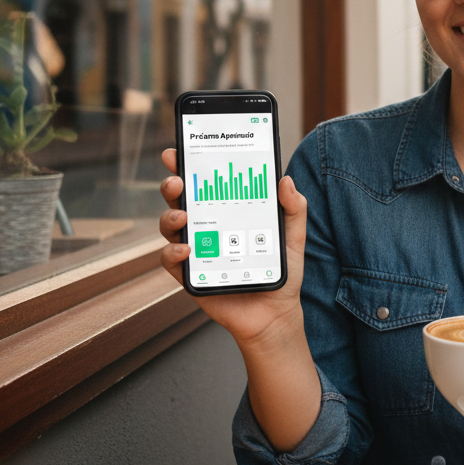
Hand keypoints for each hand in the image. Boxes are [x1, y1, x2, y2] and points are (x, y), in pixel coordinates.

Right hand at [158, 148, 308, 347]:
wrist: (274, 314)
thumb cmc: (278, 272)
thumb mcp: (293, 237)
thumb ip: (293, 209)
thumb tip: (285, 179)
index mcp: (227, 211)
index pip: (204, 183)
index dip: (188, 165)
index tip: (178, 151)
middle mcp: (206, 226)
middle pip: (180, 199)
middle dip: (172, 184)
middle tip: (177, 180)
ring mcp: (196, 249)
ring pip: (170, 226)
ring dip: (170, 217)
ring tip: (183, 215)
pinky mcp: (190, 275)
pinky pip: (170, 261)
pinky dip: (173, 253)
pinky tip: (186, 250)